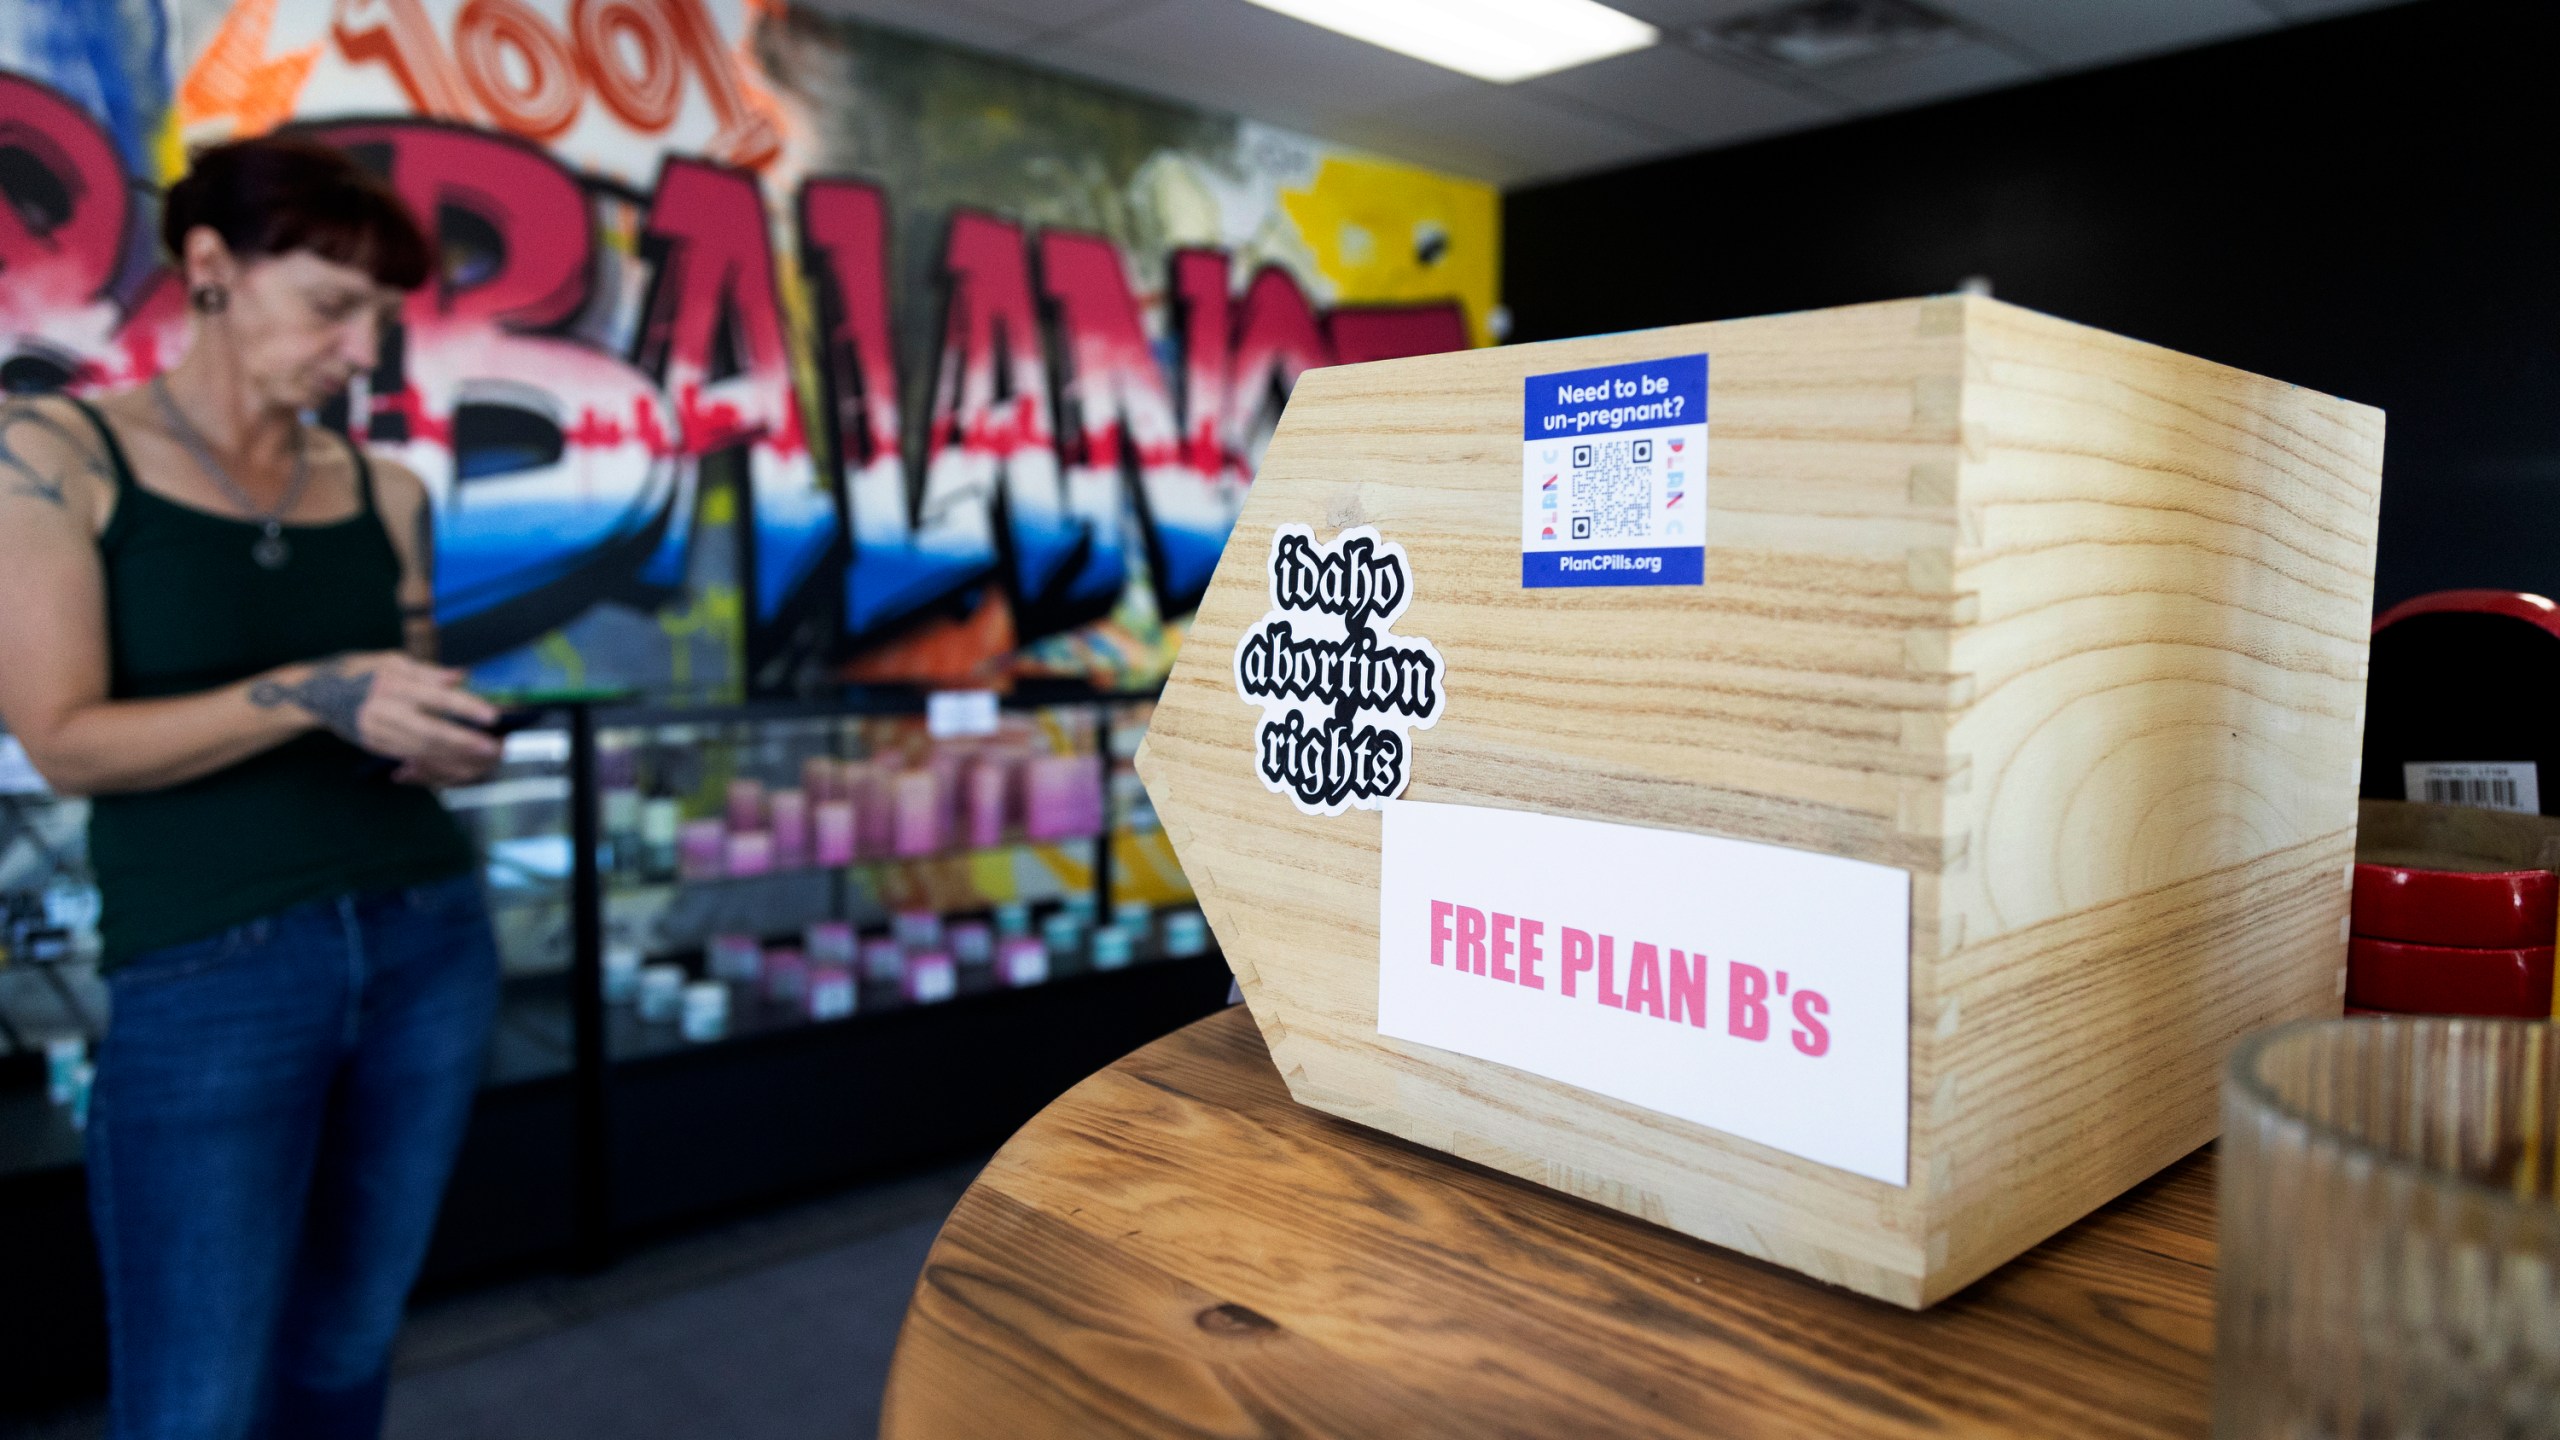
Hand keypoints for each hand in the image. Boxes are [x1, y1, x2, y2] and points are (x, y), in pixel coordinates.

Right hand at [250, 653, 500, 778]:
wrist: (318, 694)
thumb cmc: (362, 671)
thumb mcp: (391, 660)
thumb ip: (428, 672)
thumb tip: (461, 675)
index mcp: (390, 683)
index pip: (434, 696)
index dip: (464, 707)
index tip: (492, 715)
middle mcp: (383, 710)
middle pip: (428, 730)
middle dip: (463, 741)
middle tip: (492, 747)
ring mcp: (377, 732)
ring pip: (420, 749)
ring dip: (453, 757)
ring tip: (480, 758)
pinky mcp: (375, 746)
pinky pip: (410, 757)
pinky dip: (435, 762)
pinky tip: (457, 764)